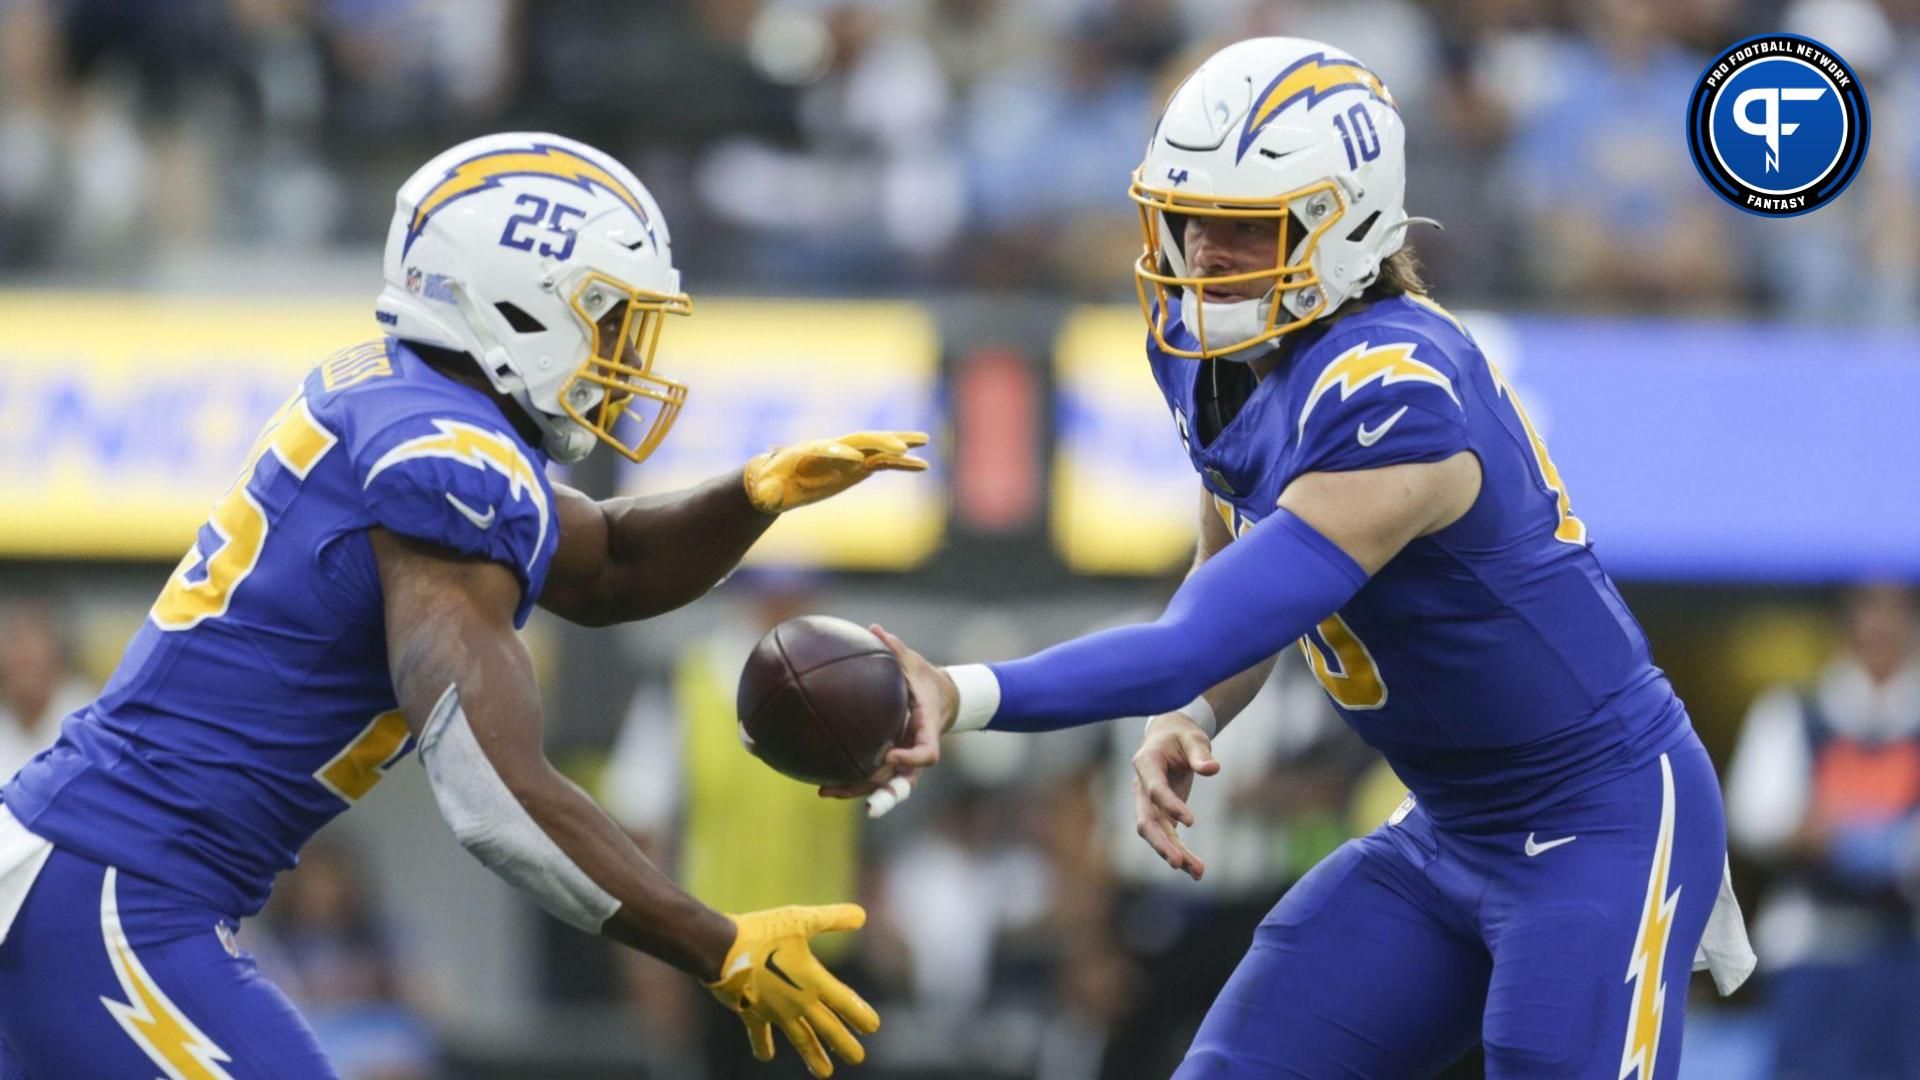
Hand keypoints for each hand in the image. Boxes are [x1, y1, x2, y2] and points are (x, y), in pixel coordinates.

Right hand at [706, 904, 880, 1077]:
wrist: (721, 950)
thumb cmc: (763, 932)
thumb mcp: (801, 920)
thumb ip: (832, 919)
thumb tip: (862, 915)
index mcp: (813, 981)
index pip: (844, 1001)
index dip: (860, 1014)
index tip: (873, 1027)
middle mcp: (797, 1002)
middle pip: (827, 1028)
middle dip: (843, 1044)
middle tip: (858, 1058)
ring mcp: (775, 1012)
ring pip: (800, 1039)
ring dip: (813, 1056)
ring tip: (825, 1074)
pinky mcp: (753, 1013)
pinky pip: (760, 1033)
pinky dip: (763, 1045)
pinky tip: (766, 1057)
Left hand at [743, 431, 928, 513]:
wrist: (778, 478)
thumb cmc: (770, 484)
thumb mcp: (766, 492)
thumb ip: (768, 493)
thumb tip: (765, 498)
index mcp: (810, 454)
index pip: (827, 450)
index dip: (841, 454)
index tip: (857, 462)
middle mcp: (833, 450)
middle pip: (859, 440)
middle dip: (879, 442)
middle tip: (901, 447)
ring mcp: (848, 457)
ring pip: (877, 446)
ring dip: (900, 443)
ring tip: (925, 440)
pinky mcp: (859, 467)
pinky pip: (884, 463)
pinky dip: (902, 464)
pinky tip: (923, 466)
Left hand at [817, 625, 952, 817]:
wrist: (944, 699)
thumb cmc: (928, 681)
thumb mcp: (916, 664)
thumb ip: (897, 650)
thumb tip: (874, 629)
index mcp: (927, 731)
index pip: (927, 753)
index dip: (911, 759)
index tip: (891, 755)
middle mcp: (915, 751)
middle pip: (904, 784)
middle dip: (885, 797)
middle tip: (866, 808)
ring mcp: (904, 762)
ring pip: (883, 786)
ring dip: (856, 792)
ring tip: (825, 791)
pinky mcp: (891, 761)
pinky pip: (871, 775)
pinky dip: (850, 779)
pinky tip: (821, 779)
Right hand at [1132, 711, 1220, 880]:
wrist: (1169, 738)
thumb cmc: (1182, 736)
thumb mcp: (1193, 738)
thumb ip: (1200, 753)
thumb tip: (1212, 769)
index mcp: (1145, 763)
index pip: (1154, 789)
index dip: (1169, 805)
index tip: (1190, 821)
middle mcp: (1141, 787)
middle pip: (1146, 820)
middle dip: (1161, 843)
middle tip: (1178, 863)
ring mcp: (1148, 804)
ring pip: (1156, 834)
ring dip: (1174, 853)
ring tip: (1198, 872)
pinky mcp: (1160, 815)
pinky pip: (1168, 837)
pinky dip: (1181, 852)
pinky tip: (1197, 870)